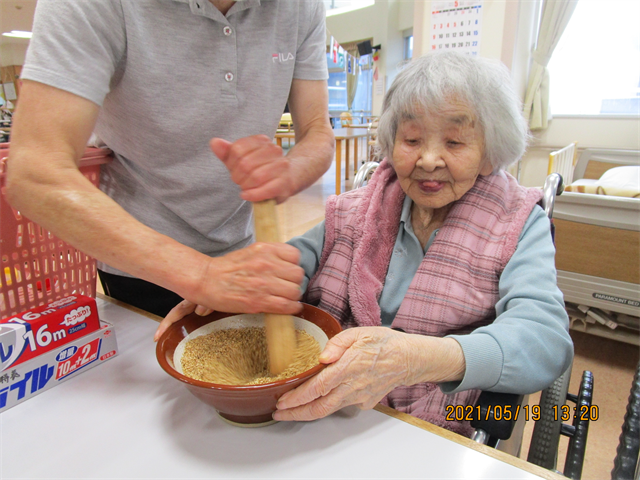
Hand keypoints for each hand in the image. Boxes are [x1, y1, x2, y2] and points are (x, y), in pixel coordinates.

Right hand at [154, 242, 303, 340]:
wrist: (206, 280)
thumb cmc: (227, 267)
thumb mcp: (251, 251)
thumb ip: (270, 255)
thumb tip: (288, 263)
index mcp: (265, 249)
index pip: (295, 255)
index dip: (293, 265)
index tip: (288, 271)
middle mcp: (267, 264)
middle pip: (298, 274)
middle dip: (294, 281)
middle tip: (286, 286)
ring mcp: (264, 283)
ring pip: (295, 291)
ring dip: (292, 296)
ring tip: (285, 297)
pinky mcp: (259, 302)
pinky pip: (286, 306)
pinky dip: (291, 308)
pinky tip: (287, 307)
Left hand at [211, 135, 295, 203]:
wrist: (290, 177)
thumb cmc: (262, 168)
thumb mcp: (242, 159)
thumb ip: (227, 152)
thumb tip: (214, 142)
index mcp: (262, 141)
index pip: (237, 149)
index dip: (231, 163)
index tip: (234, 169)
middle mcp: (274, 150)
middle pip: (245, 164)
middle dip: (238, 177)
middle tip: (241, 181)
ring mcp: (282, 166)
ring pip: (255, 177)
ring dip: (246, 186)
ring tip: (247, 188)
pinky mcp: (285, 183)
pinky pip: (264, 190)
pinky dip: (252, 195)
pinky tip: (247, 195)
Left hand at [273, 328, 465, 421]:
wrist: (409, 359)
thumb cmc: (384, 343)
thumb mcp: (360, 332)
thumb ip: (338, 343)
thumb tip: (322, 357)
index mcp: (349, 367)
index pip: (318, 387)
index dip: (298, 397)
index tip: (282, 402)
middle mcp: (352, 386)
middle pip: (320, 407)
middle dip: (296, 413)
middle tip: (279, 414)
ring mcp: (359, 397)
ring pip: (329, 410)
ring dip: (307, 413)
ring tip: (290, 412)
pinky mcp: (364, 402)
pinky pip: (342, 405)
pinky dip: (327, 406)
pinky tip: (317, 401)